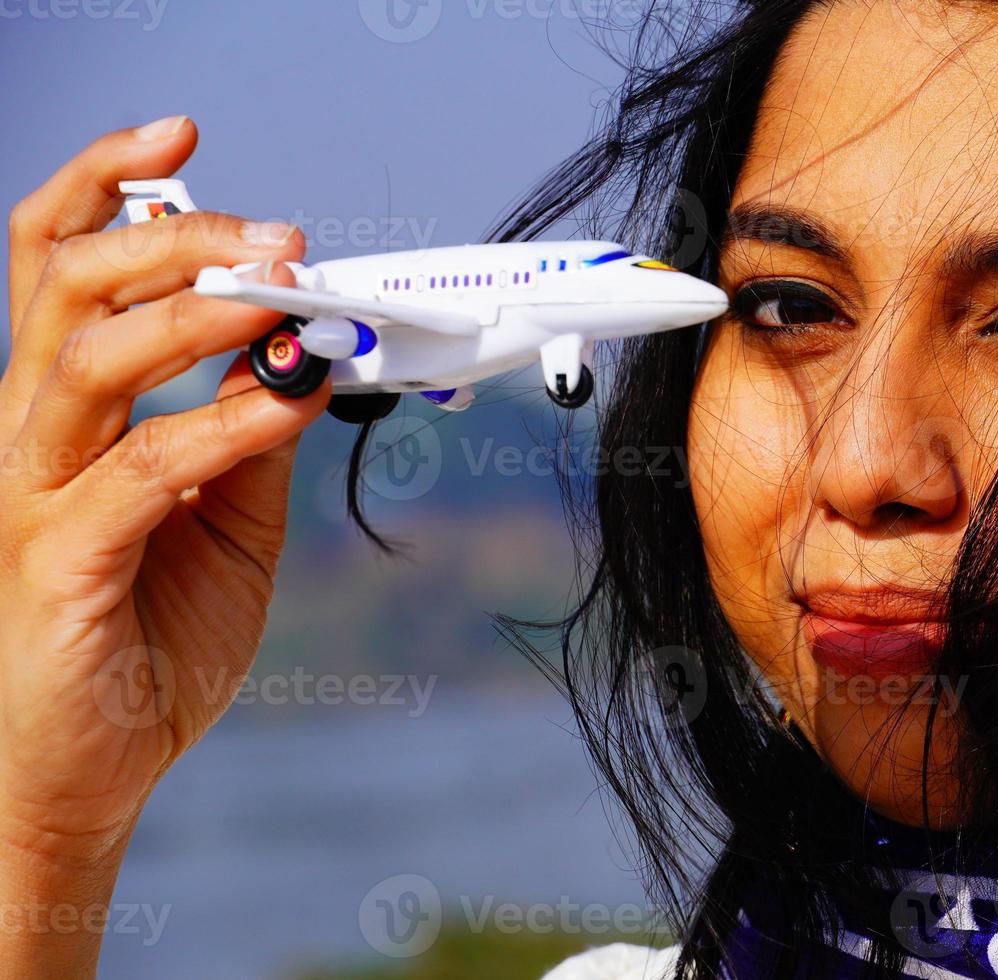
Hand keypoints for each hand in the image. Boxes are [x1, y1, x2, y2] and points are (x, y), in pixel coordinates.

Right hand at [0, 117, 328, 866]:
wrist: (97, 766)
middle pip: (69, 284)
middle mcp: (32, 434)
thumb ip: (253, 432)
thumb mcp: (230, 517)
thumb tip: (304, 351)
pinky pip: (139, 468)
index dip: (106, 184)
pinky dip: (221, 424)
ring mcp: (34, 493)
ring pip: (87, 358)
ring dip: (197, 311)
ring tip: (284, 297)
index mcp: (65, 409)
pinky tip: (286, 405)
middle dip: (176, 236)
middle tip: (277, 233)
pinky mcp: (58, 560)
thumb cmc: (149, 634)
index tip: (183, 133)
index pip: (58, 264)